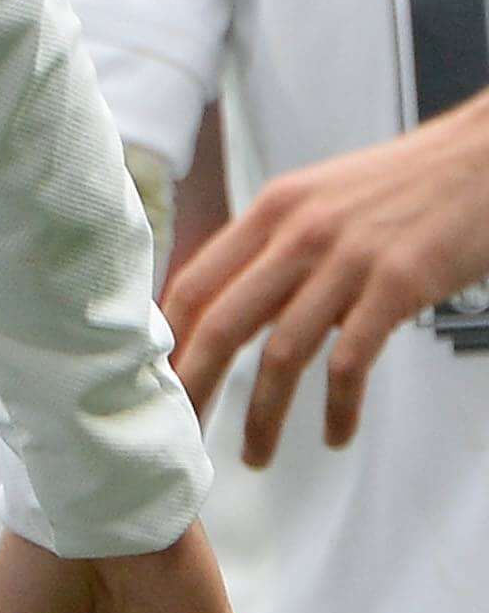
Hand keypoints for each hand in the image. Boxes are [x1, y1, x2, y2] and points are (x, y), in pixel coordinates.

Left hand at [165, 91, 488, 463]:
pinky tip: (334, 434)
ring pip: (280, 354)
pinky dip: (337, 408)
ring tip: (253, 453)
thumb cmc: (406, 183)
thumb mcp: (321, 198)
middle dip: (193, 386)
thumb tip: (234, 296)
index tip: (156, 377)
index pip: (195, 282)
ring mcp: (347, 262)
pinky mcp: (397, 288)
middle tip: (182, 430)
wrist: (482, 159)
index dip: (168, 337)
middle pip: (221, 323)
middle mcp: (298, 234)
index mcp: (271, 210)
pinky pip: (350, 362)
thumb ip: (277, 243)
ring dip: (262, 414)